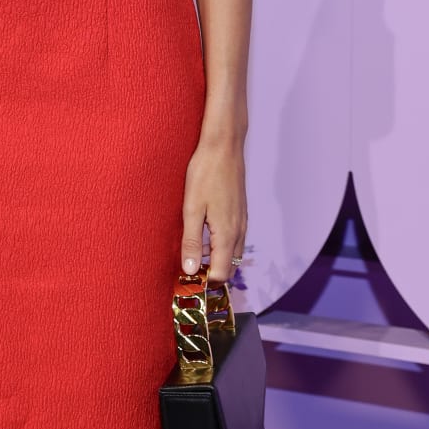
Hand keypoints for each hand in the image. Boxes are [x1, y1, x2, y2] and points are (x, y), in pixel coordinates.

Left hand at [179, 135, 246, 282]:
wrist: (224, 145)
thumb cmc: (205, 173)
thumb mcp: (192, 208)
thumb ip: (192, 241)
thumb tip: (190, 270)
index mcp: (227, 234)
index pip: (221, 274)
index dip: (205, 282)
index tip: (187, 281)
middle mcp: (239, 231)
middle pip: (229, 268)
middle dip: (212, 275)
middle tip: (189, 271)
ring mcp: (242, 221)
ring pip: (233, 254)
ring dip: (217, 260)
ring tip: (194, 256)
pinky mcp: (241, 211)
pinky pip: (235, 239)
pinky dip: (222, 246)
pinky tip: (206, 236)